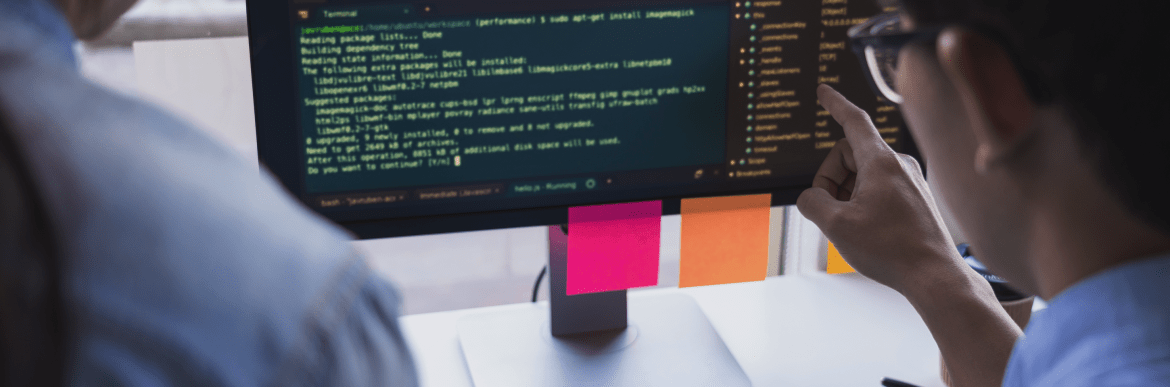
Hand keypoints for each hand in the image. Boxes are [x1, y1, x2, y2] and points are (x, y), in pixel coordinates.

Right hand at [797, 84, 964, 294]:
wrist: (934, 276)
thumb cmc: (890, 250)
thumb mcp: (836, 226)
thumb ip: (812, 203)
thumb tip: (811, 197)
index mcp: (881, 162)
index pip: (854, 121)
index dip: (835, 104)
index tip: (823, 91)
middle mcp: (899, 165)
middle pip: (849, 155)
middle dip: (830, 179)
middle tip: (827, 210)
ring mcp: (909, 181)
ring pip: (863, 175)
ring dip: (846, 194)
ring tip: (849, 226)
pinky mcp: (915, 199)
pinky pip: (878, 189)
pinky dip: (862, 203)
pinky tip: (866, 231)